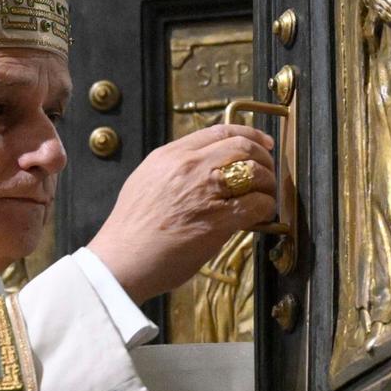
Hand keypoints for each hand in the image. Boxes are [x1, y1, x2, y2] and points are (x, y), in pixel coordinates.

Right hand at [87, 123, 278, 302]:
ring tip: (265, 195)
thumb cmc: (132, 230)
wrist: (122, 259)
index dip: (249, 133)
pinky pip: (257, 204)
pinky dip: (266, 208)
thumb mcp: (146, 181)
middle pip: (242, 146)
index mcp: (171, 155)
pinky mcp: (218, 219)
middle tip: (269, 170)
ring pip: (255, 172)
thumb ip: (174, 169)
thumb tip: (203, 168)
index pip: (219, 130)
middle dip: (263, 157)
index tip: (261, 142)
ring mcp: (205, 191)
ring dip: (268, 184)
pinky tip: (260, 215)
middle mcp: (189, 167)